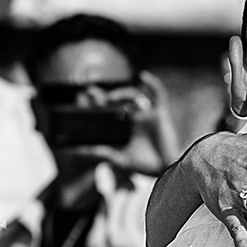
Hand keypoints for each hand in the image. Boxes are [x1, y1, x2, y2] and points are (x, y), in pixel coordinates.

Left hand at [57, 71, 179, 176]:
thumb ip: (102, 153)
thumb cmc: (146, 166)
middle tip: (88, 92)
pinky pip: (159, 93)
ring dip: (121, 92)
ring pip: (133, 95)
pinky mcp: (161, 113)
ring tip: (108, 98)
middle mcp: (135, 118)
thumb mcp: (119, 160)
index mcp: (124, 128)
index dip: (95, 104)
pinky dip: (152, 83)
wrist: (168, 170)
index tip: (81, 100)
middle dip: (102, 96)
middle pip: (117, 100)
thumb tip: (78, 151)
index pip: (107, 111)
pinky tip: (142, 76)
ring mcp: (147, 114)